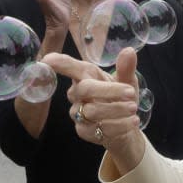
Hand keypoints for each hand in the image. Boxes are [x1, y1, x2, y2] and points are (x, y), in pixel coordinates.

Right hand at [42, 47, 142, 167]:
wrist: (127, 126)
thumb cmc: (122, 99)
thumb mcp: (128, 81)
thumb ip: (126, 68)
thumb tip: (129, 51)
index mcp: (86, 75)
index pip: (68, 66)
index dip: (58, 63)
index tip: (48, 59)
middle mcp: (77, 93)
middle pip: (85, 89)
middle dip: (109, 90)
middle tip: (131, 93)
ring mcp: (77, 113)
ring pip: (92, 111)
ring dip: (116, 110)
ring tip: (134, 108)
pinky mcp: (83, 131)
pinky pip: (98, 129)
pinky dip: (119, 125)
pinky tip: (132, 122)